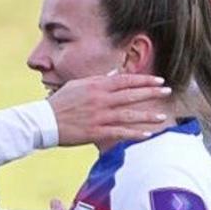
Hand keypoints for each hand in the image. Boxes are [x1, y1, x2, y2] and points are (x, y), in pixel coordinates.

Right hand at [48, 73, 169, 145]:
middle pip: (131, 95)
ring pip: (128, 114)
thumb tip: (114, 74)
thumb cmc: (58, 103)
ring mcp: (99, 116)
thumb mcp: (77, 85)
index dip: (144, 80)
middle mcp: (100, 100)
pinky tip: (146, 135)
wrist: (43, 122)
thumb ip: (97, 80)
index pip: (125, 80)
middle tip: (167, 91)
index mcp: (96, 87)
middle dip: (151, 93)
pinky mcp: (95, 132)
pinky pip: (119, 132)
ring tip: (162, 116)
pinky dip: (133, 134)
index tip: (158, 80)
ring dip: (147, 115)